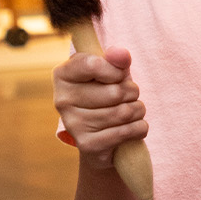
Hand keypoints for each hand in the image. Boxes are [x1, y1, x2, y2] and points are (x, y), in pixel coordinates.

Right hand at [53, 47, 147, 171]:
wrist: (101, 136)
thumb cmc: (106, 94)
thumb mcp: (110, 72)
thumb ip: (116, 59)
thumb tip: (121, 54)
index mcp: (62, 74)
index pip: (93, 65)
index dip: (116, 70)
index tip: (120, 75)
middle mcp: (61, 100)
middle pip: (115, 92)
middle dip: (132, 92)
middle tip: (130, 95)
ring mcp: (73, 124)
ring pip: (124, 113)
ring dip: (138, 110)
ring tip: (133, 110)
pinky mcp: (87, 145)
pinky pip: (127, 132)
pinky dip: (139, 128)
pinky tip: (134, 126)